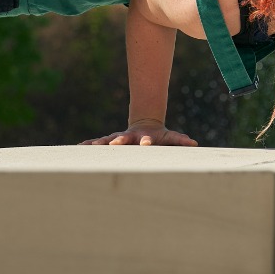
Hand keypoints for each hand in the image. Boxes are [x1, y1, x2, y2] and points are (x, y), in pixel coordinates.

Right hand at [80, 121, 197, 146]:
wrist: (145, 126)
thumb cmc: (159, 137)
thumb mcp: (170, 137)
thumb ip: (180, 140)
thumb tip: (195, 143)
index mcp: (145, 138)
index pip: (147, 140)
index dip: (147, 142)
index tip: (146, 145)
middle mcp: (131, 137)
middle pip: (125, 139)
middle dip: (119, 142)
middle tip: (113, 145)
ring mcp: (120, 138)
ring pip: (108, 140)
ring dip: (100, 143)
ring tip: (90, 146)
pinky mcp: (112, 141)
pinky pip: (99, 143)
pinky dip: (90, 145)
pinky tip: (80, 147)